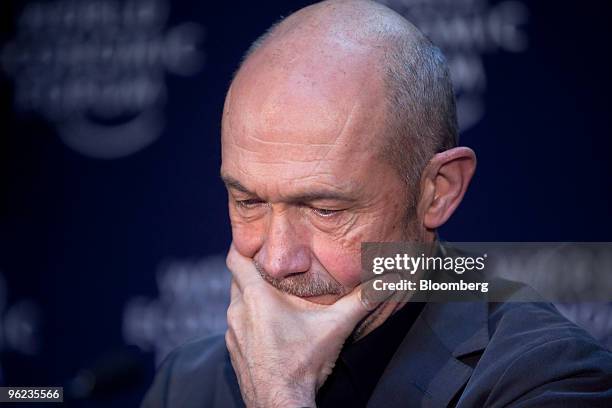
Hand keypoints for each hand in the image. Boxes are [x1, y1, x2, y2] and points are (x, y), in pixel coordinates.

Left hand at [225, 243, 388, 407]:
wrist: (280, 405)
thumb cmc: (303, 365)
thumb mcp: (336, 327)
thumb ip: (362, 300)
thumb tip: (389, 279)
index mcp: (255, 297)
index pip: (234, 258)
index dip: (242, 245)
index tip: (256, 241)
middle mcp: (237, 312)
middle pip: (237, 279)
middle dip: (254, 270)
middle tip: (275, 266)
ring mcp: (232, 334)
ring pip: (237, 303)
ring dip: (251, 297)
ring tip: (275, 296)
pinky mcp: (234, 352)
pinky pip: (238, 326)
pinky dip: (250, 320)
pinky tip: (270, 328)